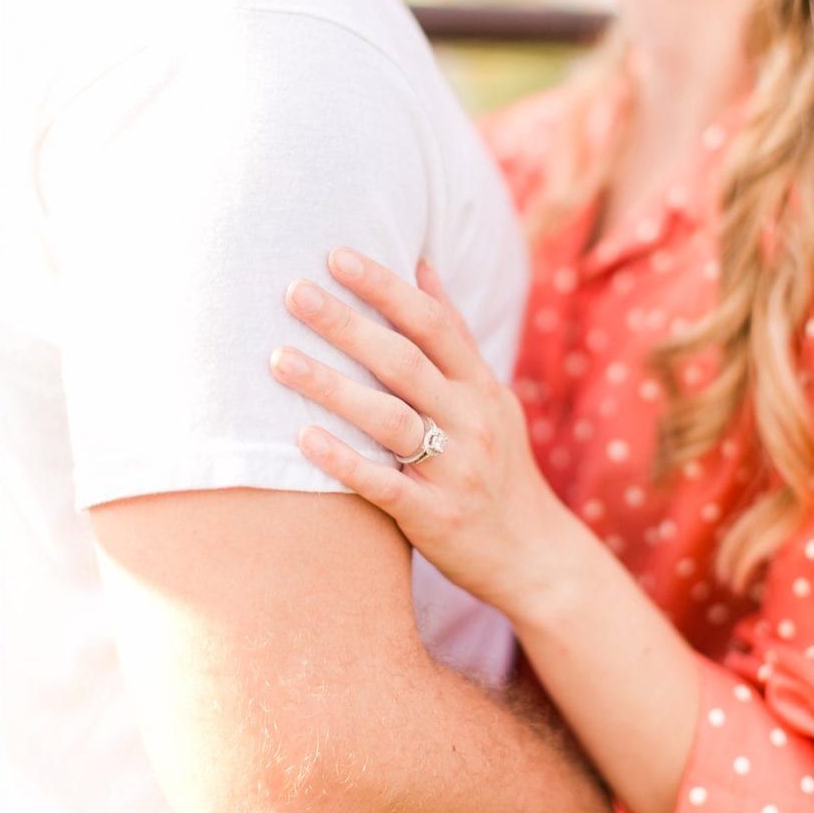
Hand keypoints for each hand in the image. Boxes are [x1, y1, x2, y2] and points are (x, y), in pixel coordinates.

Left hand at [268, 247, 575, 613]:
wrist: (534, 558)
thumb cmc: (497, 466)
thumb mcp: (488, 395)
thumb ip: (453, 335)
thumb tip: (421, 263)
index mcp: (480, 387)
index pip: (433, 324)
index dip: (386, 287)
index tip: (336, 255)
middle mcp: (472, 422)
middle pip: (403, 363)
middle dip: (346, 324)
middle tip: (292, 291)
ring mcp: (455, 471)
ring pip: (389, 420)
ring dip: (331, 386)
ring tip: (278, 358)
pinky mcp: (435, 518)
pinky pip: (383, 485)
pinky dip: (344, 460)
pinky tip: (302, 438)